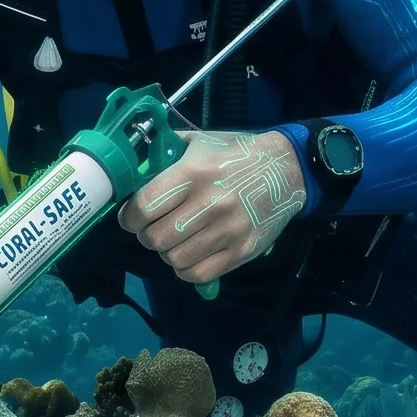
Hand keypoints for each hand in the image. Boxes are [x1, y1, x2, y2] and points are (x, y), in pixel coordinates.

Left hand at [117, 128, 308, 285]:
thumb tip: (132, 169)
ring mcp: (228, 230)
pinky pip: (199, 274)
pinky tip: (189, 256)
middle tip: (153, 229)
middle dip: (147, 236)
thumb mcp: (199, 142)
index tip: (132, 217)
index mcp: (193, 173)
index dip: (130, 217)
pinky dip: (186, 269)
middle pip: (155, 238)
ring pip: (174, 259)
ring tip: (175, 241)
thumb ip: (165, 154)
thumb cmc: (235, 153)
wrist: (287, 169)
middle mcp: (210, 203)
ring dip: (167, 253)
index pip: (144, 206)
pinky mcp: (243, 250)